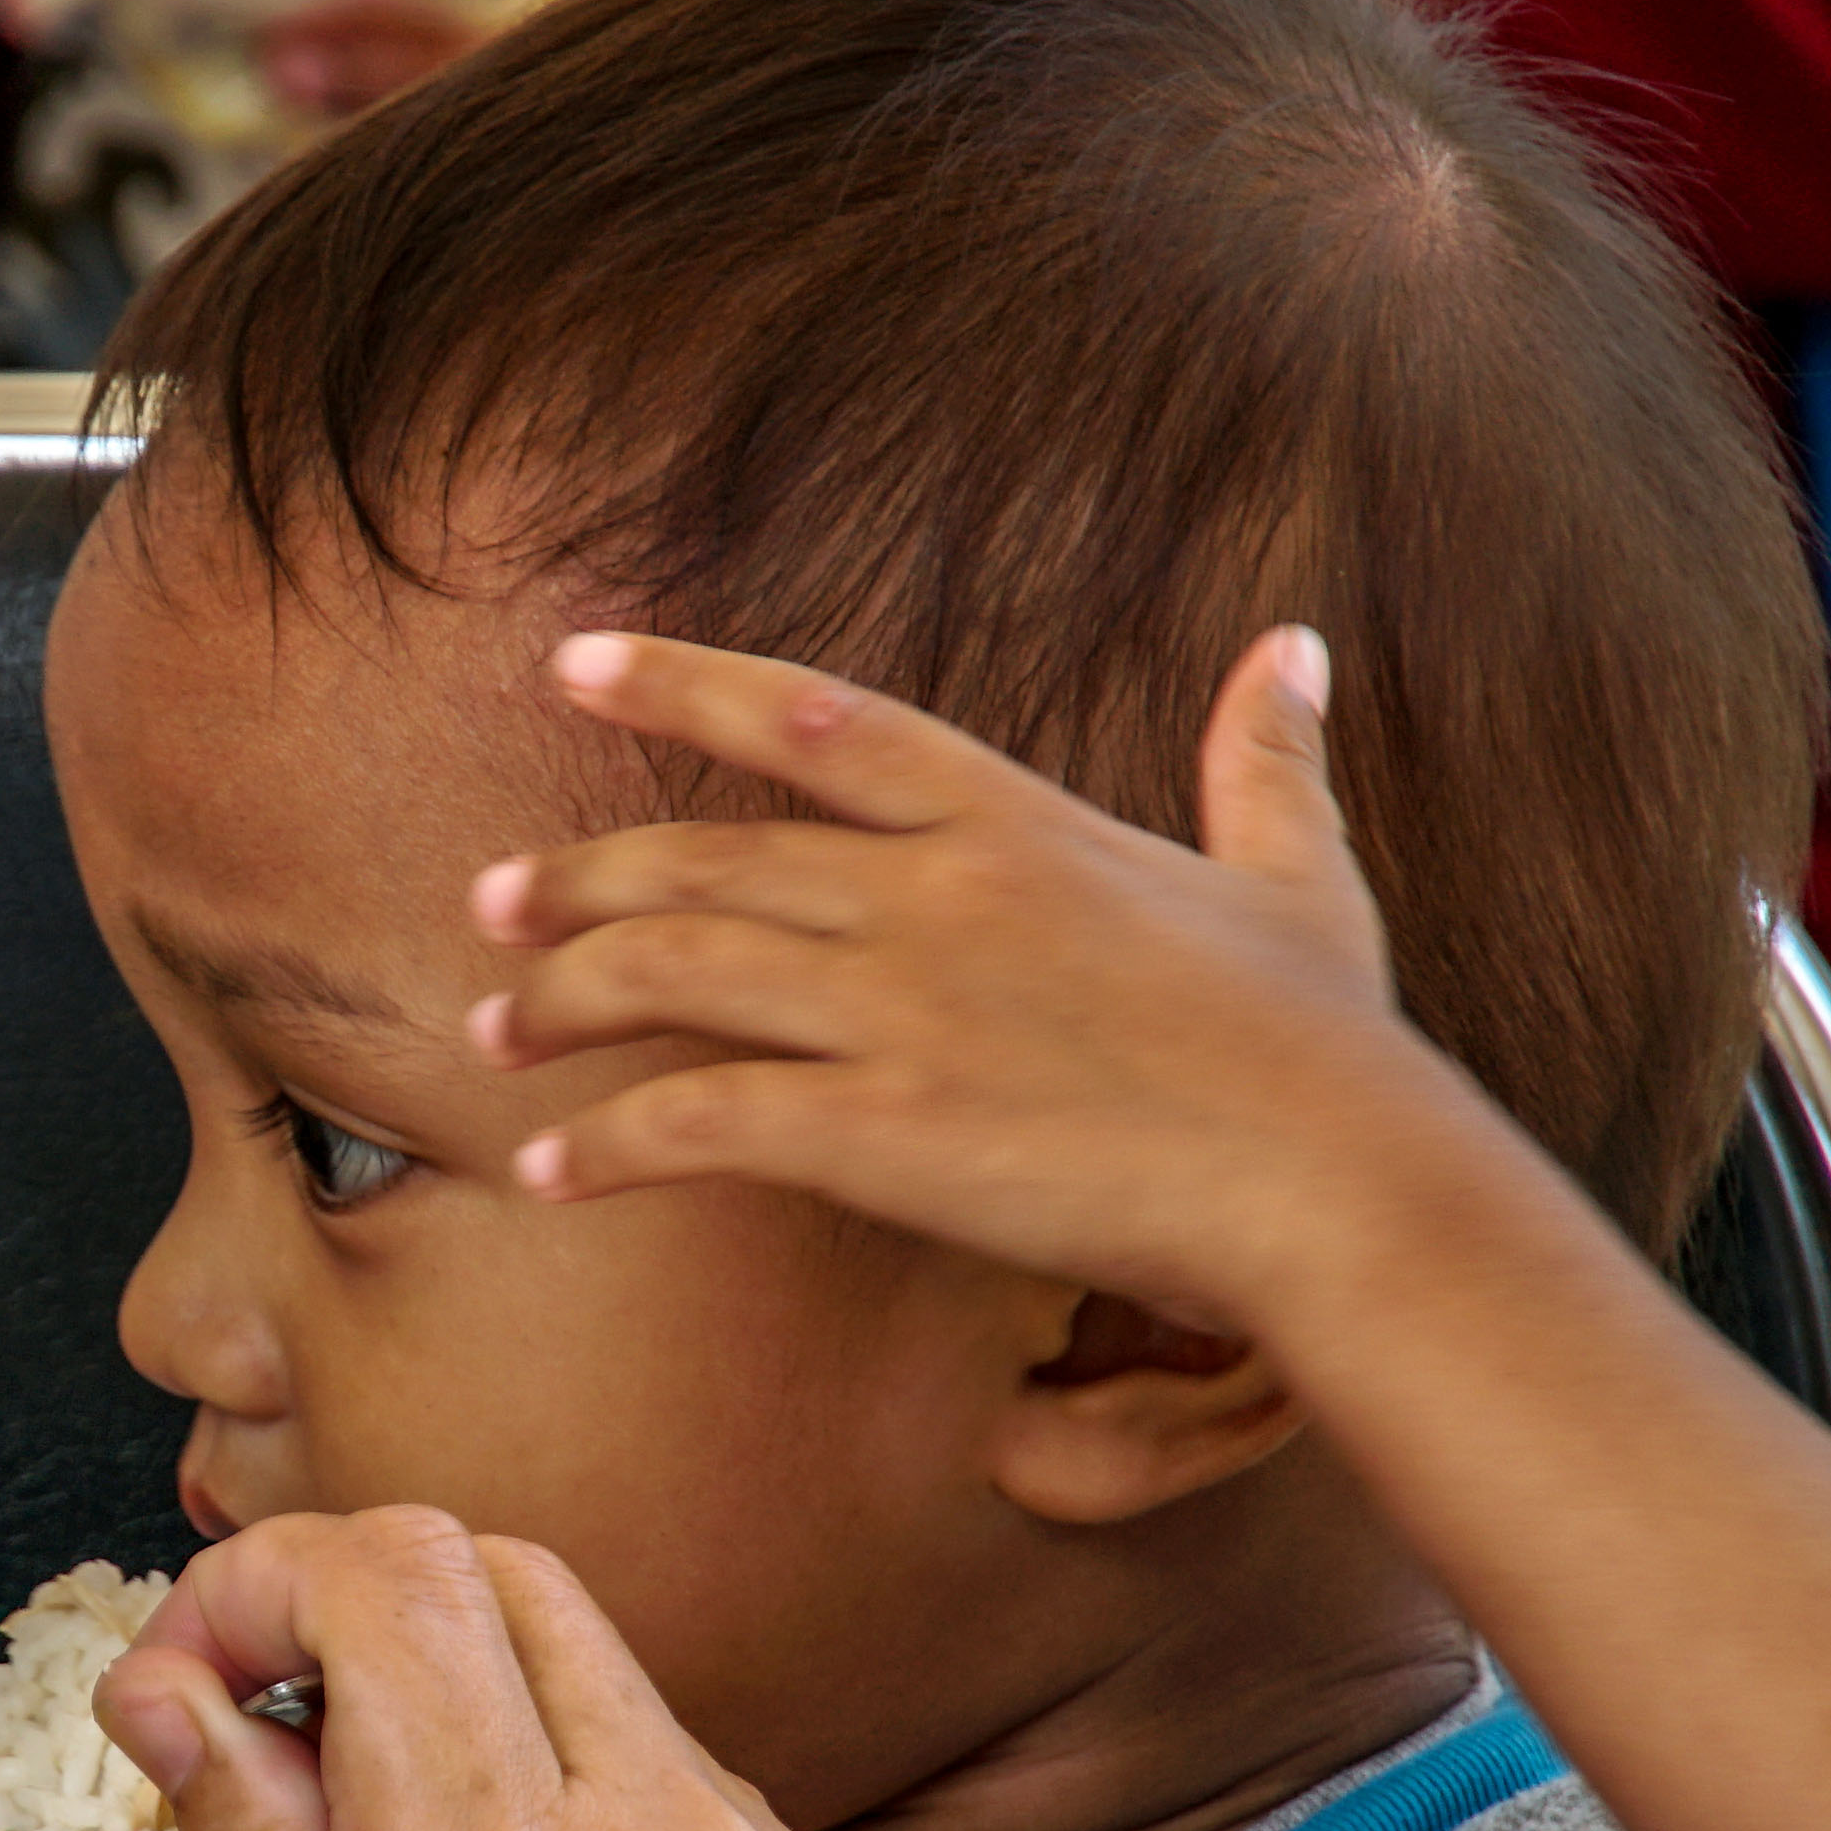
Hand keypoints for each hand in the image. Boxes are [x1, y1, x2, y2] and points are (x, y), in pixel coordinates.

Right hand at [101, 1513, 1390, 1830]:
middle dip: (347, 1605)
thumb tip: (176, 1699)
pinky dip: (575, 1797)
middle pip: (498, 1573)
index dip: (245, 1584)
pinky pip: (689, 1792)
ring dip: (465, 1699)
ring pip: (601, 1671)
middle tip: (249, 1744)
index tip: (172, 1684)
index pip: (380, 1577)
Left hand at [469, 625, 1446, 1343]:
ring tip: (487, 1033)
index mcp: (1016, 824)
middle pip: (706, 861)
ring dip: (559, 1000)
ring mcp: (904, 1012)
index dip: (683, 684)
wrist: (1343, 1185)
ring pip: (673, 975)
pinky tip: (543, 1169)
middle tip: (488, 902)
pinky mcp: (885, 1134)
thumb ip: (1268, 757)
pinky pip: (696, 1123)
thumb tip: (1293, 645)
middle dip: (577, 878)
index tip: (575, 661)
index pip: (815, 721)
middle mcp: (938, 896)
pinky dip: (601, 1142)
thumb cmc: (1331, 1050)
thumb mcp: (1302, 875)